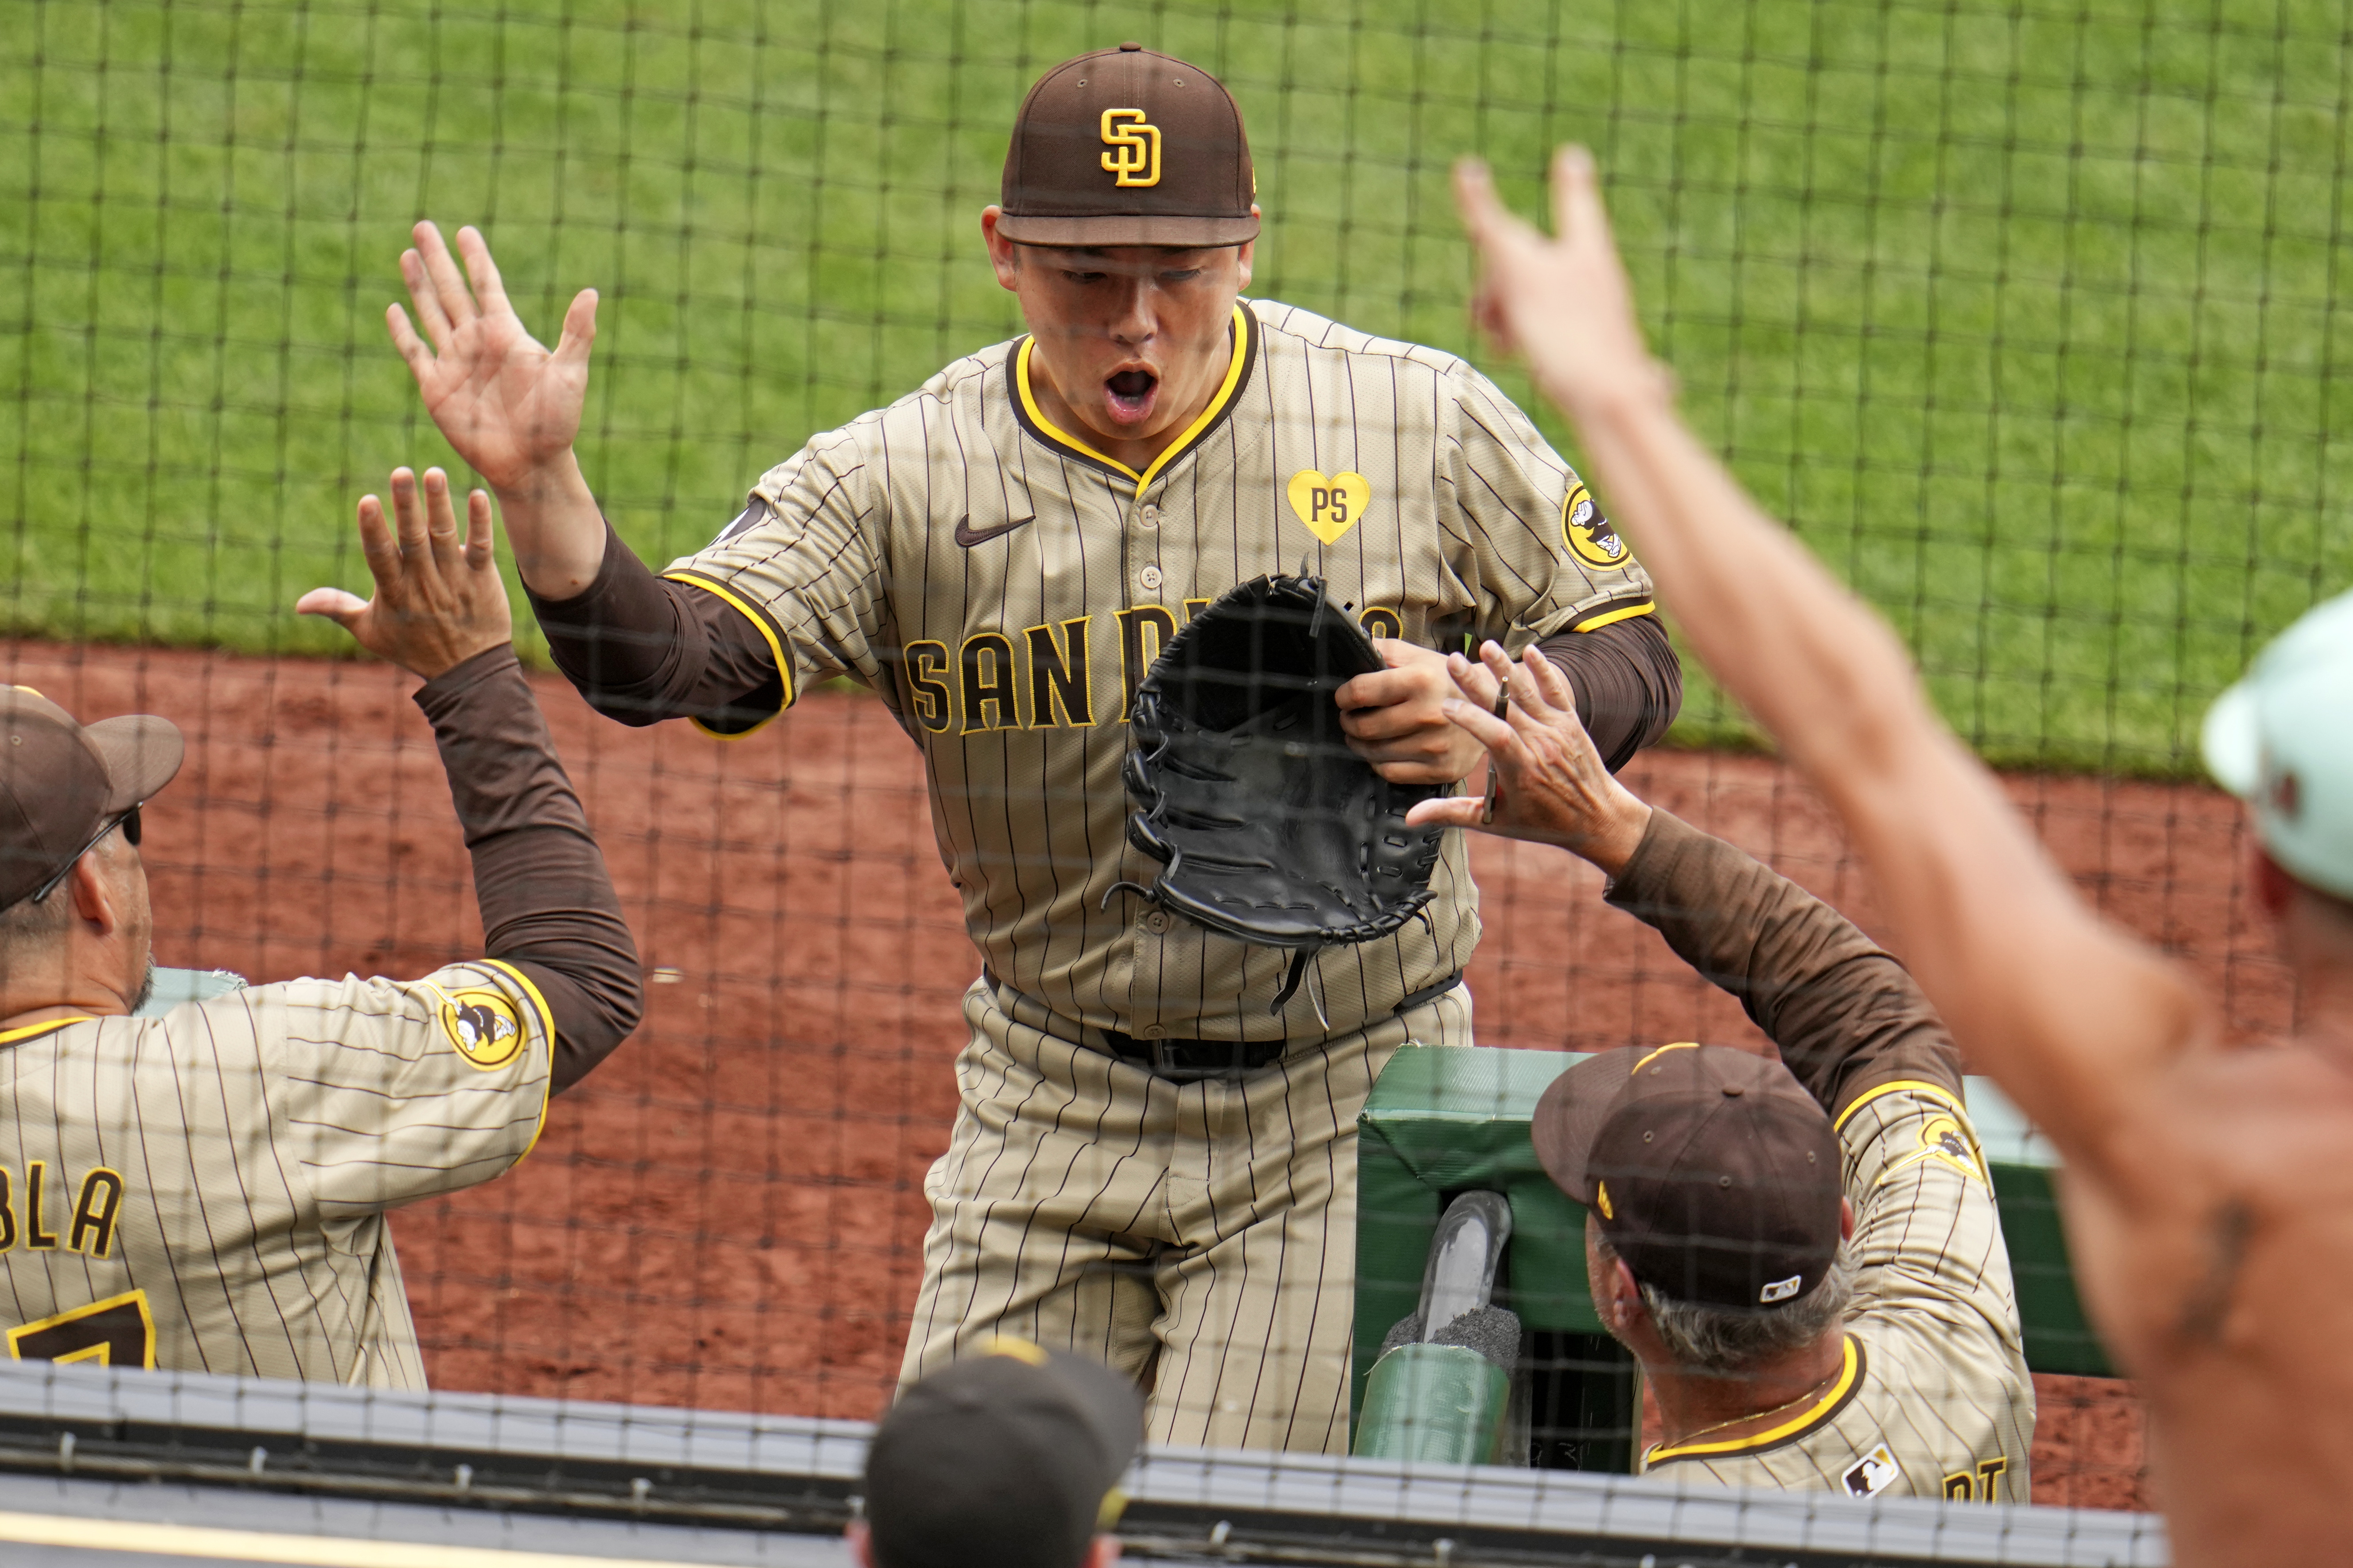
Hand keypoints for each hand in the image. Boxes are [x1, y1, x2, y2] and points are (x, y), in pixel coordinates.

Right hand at [298, 467, 513, 678]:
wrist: (468, 672)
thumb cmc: (415, 648)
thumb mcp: (371, 632)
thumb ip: (338, 609)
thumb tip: (299, 603)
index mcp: (394, 591)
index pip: (379, 556)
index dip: (373, 529)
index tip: (367, 500)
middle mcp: (424, 582)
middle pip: (413, 539)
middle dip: (407, 506)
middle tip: (401, 472)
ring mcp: (455, 579)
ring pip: (445, 537)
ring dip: (439, 505)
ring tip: (433, 473)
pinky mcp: (483, 579)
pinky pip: (482, 547)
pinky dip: (481, 523)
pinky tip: (478, 496)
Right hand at [389, 223, 596, 492]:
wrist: (531, 464)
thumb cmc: (556, 423)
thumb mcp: (570, 374)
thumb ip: (577, 333)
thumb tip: (591, 293)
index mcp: (507, 334)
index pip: (487, 285)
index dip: (475, 258)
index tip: (465, 231)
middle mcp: (478, 342)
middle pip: (452, 290)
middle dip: (438, 259)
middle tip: (422, 226)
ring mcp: (455, 362)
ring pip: (431, 313)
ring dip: (419, 285)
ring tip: (407, 254)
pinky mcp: (436, 387)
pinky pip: (415, 352)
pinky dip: (403, 331)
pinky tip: (393, 309)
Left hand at [1337, 639, 1493, 784]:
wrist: (1492, 709)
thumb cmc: (1448, 681)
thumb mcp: (1420, 657)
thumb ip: (1385, 651)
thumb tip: (1354, 649)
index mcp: (1421, 680)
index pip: (1361, 692)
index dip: (1344, 696)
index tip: (1344, 697)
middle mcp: (1429, 714)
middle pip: (1363, 727)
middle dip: (1348, 721)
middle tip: (1349, 717)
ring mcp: (1435, 746)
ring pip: (1374, 752)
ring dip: (1359, 744)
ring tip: (1361, 734)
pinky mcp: (1440, 769)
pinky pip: (1391, 772)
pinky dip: (1377, 763)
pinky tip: (1380, 752)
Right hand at [1403, 641, 1652, 874]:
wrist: (1599, 819)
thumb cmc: (1544, 822)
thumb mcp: (1495, 821)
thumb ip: (1452, 814)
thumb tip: (1411, 818)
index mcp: (1521, 770)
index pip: (1494, 735)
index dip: (1470, 719)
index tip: (1445, 705)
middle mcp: (1541, 745)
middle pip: (1505, 708)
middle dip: (1476, 683)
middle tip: (1453, 660)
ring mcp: (1557, 730)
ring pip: (1528, 694)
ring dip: (1506, 668)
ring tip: (1485, 646)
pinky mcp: (1571, 722)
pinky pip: (1557, 691)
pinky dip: (1545, 671)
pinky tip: (1531, 650)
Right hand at [1453, 147, 1668, 420]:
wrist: (1606, 404)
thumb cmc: (1565, 335)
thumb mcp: (1516, 270)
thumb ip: (1488, 220)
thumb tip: (1466, 169)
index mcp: (1586, 248)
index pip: (1573, 202)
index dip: (1567, 181)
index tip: (1572, 156)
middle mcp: (1593, 275)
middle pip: (1532, 256)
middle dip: (1497, 275)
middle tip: (1486, 308)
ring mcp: (1589, 312)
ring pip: (1532, 294)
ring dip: (1503, 309)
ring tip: (1501, 341)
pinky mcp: (1583, 346)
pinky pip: (1543, 325)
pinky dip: (1520, 332)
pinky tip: (1511, 351)